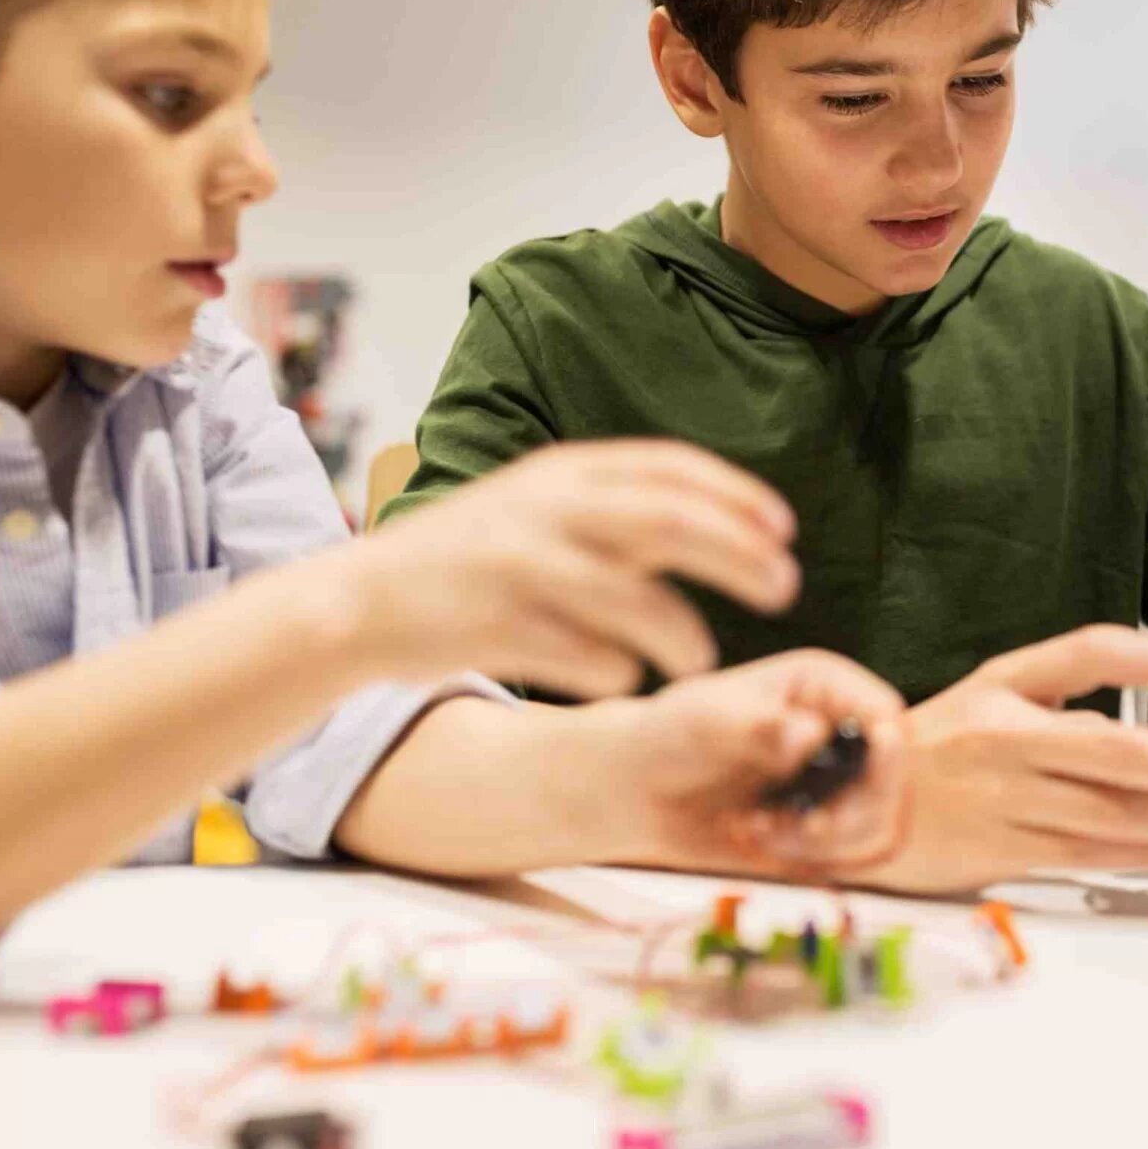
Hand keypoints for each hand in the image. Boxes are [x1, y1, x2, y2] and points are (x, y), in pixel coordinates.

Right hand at [345, 440, 798, 696]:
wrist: (362, 600)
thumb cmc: (472, 555)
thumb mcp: (539, 503)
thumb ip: (618, 504)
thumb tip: (726, 516)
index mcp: (561, 471)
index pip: (671, 468)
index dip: (737, 496)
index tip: (783, 529)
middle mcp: (545, 509)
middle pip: (671, 522)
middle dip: (739, 555)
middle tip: (785, 588)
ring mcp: (518, 567)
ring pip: (634, 600)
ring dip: (682, 634)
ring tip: (702, 661)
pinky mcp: (496, 626)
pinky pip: (584, 656)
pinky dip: (616, 670)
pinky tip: (626, 680)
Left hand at [614, 650, 908, 872]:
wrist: (640, 792)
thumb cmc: (672, 735)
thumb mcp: (708, 721)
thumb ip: (759, 727)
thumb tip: (812, 734)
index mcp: (822, 688)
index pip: (883, 713)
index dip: (888, 745)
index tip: (872, 766)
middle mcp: (838, 734)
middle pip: (891, 776)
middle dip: (853, 809)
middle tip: (808, 825)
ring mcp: (832, 784)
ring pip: (871, 823)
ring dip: (821, 838)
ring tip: (760, 827)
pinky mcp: (818, 827)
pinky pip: (839, 855)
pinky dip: (801, 855)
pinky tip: (755, 836)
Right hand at [855, 627, 1147, 893]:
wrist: (853, 808)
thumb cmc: (931, 754)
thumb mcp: (987, 700)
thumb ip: (1061, 708)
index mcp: (1001, 682)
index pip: (1089, 654)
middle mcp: (1004, 734)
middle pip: (1117, 749)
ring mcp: (1003, 796)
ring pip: (1112, 810)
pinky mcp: (1001, 849)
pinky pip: (1088, 852)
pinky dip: (1143, 851)